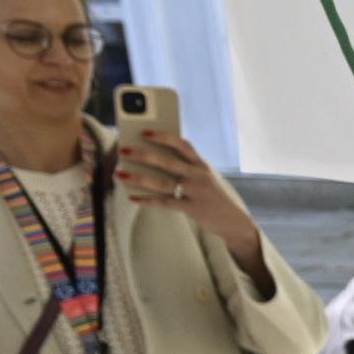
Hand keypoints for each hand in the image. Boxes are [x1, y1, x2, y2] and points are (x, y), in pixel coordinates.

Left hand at [120, 128, 265, 271]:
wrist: (233, 222)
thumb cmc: (213, 197)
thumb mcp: (205, 178)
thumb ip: (186, 167)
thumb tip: (153, 159)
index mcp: (201, 165)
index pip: (182, 145)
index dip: (163, 137)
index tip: (145, 132)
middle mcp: (199, 176)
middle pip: (168, 162)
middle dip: (143, 155)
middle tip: (124, 150)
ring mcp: (196, 192)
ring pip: (163, 183)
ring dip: (139, 178)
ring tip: (120, 174)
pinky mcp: (192, 208)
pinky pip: (165, 203)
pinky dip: (147, 201)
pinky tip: (133, 198)